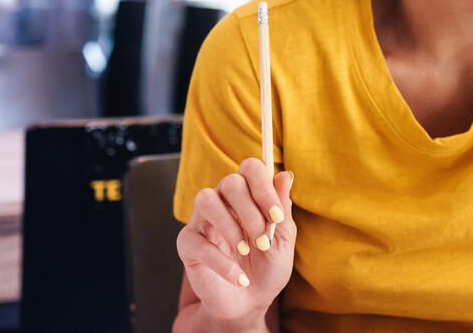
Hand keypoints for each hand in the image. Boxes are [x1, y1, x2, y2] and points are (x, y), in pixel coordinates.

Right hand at [177, 158, 295, 327]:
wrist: (249, 303)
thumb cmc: (267, 267)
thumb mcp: (282, 239)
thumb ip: (282, 208)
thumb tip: (285, 175)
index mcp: (247, 195)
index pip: (250, 168)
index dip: (264, 188)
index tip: (276, 217)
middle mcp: (222, 201)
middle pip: (230, 182)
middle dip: (251, 213)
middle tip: (263, 241)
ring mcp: (202, 220)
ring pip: (206, 199)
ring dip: (231, 227)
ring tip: (245, 251)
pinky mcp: (188, 244)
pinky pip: (198, 242)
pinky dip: (223, 263)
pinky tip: (239, 277)